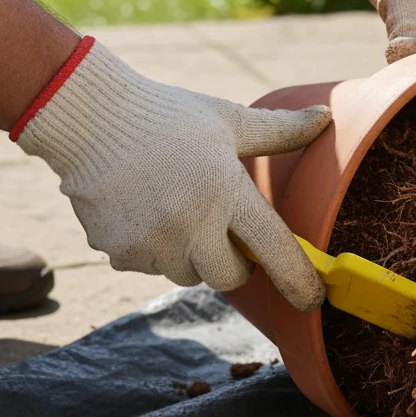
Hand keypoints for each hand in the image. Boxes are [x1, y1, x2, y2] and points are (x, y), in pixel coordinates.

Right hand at [14, 38, 331, 310]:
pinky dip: (155, 251)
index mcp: (225, 191)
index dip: (298, 280)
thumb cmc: (168, 117)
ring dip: (192, 256)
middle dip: (235, 262)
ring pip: (189, 274)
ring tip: (178, 209)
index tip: (313, 300)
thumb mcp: (229, 120)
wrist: (88, 117)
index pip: (274, 249)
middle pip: (231, 277)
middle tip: (225, 229)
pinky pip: (151, 268)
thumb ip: (280, 130)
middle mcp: (190, 224)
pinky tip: (145, 212)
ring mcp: (151, 243)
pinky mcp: (119, 253)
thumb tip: (327, 116)